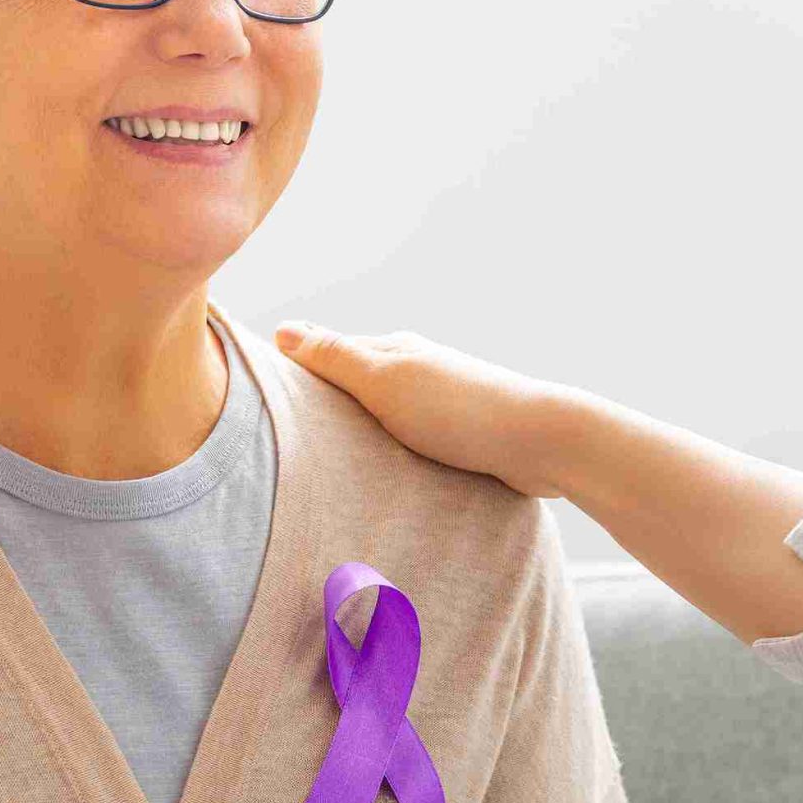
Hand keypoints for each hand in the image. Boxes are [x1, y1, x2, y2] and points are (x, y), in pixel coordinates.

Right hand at [275, 323, 571, 498]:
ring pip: (388, 416)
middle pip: (360, 385)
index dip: (298, 373)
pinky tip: (386, 474)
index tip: (263, 398)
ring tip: (332, 463)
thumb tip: (281, 329)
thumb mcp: (383, 380)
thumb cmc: (458, 410)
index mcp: (397, 350)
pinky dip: (394, 453)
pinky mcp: (466, 437)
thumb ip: (335, 357)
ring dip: (363, 433)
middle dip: (330, 406)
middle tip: (290, 440)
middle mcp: (420, 370)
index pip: (332, 354)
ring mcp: (445, 403)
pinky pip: (416, 442)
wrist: (540, 442)